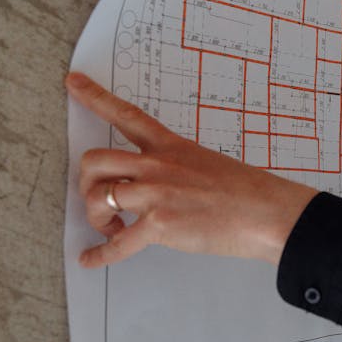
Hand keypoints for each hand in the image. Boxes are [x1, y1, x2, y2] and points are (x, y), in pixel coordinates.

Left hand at [66, 73, 317, 268]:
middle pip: (95, 160)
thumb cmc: (248, 192)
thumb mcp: (209, 165)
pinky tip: (93, 258)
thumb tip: (161, 190)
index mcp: (172, 147)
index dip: (95, 97)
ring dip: (96, 217)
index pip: (127, 116)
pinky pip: (116, 243)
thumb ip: (178, 171)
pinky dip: (100, 254)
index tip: (73, 83)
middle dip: (86, 182)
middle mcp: (158, 166)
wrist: (267, 212)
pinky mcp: (160, 225)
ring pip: (97, 197)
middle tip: (98, 198)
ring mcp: (157, 194)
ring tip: (112, 228)